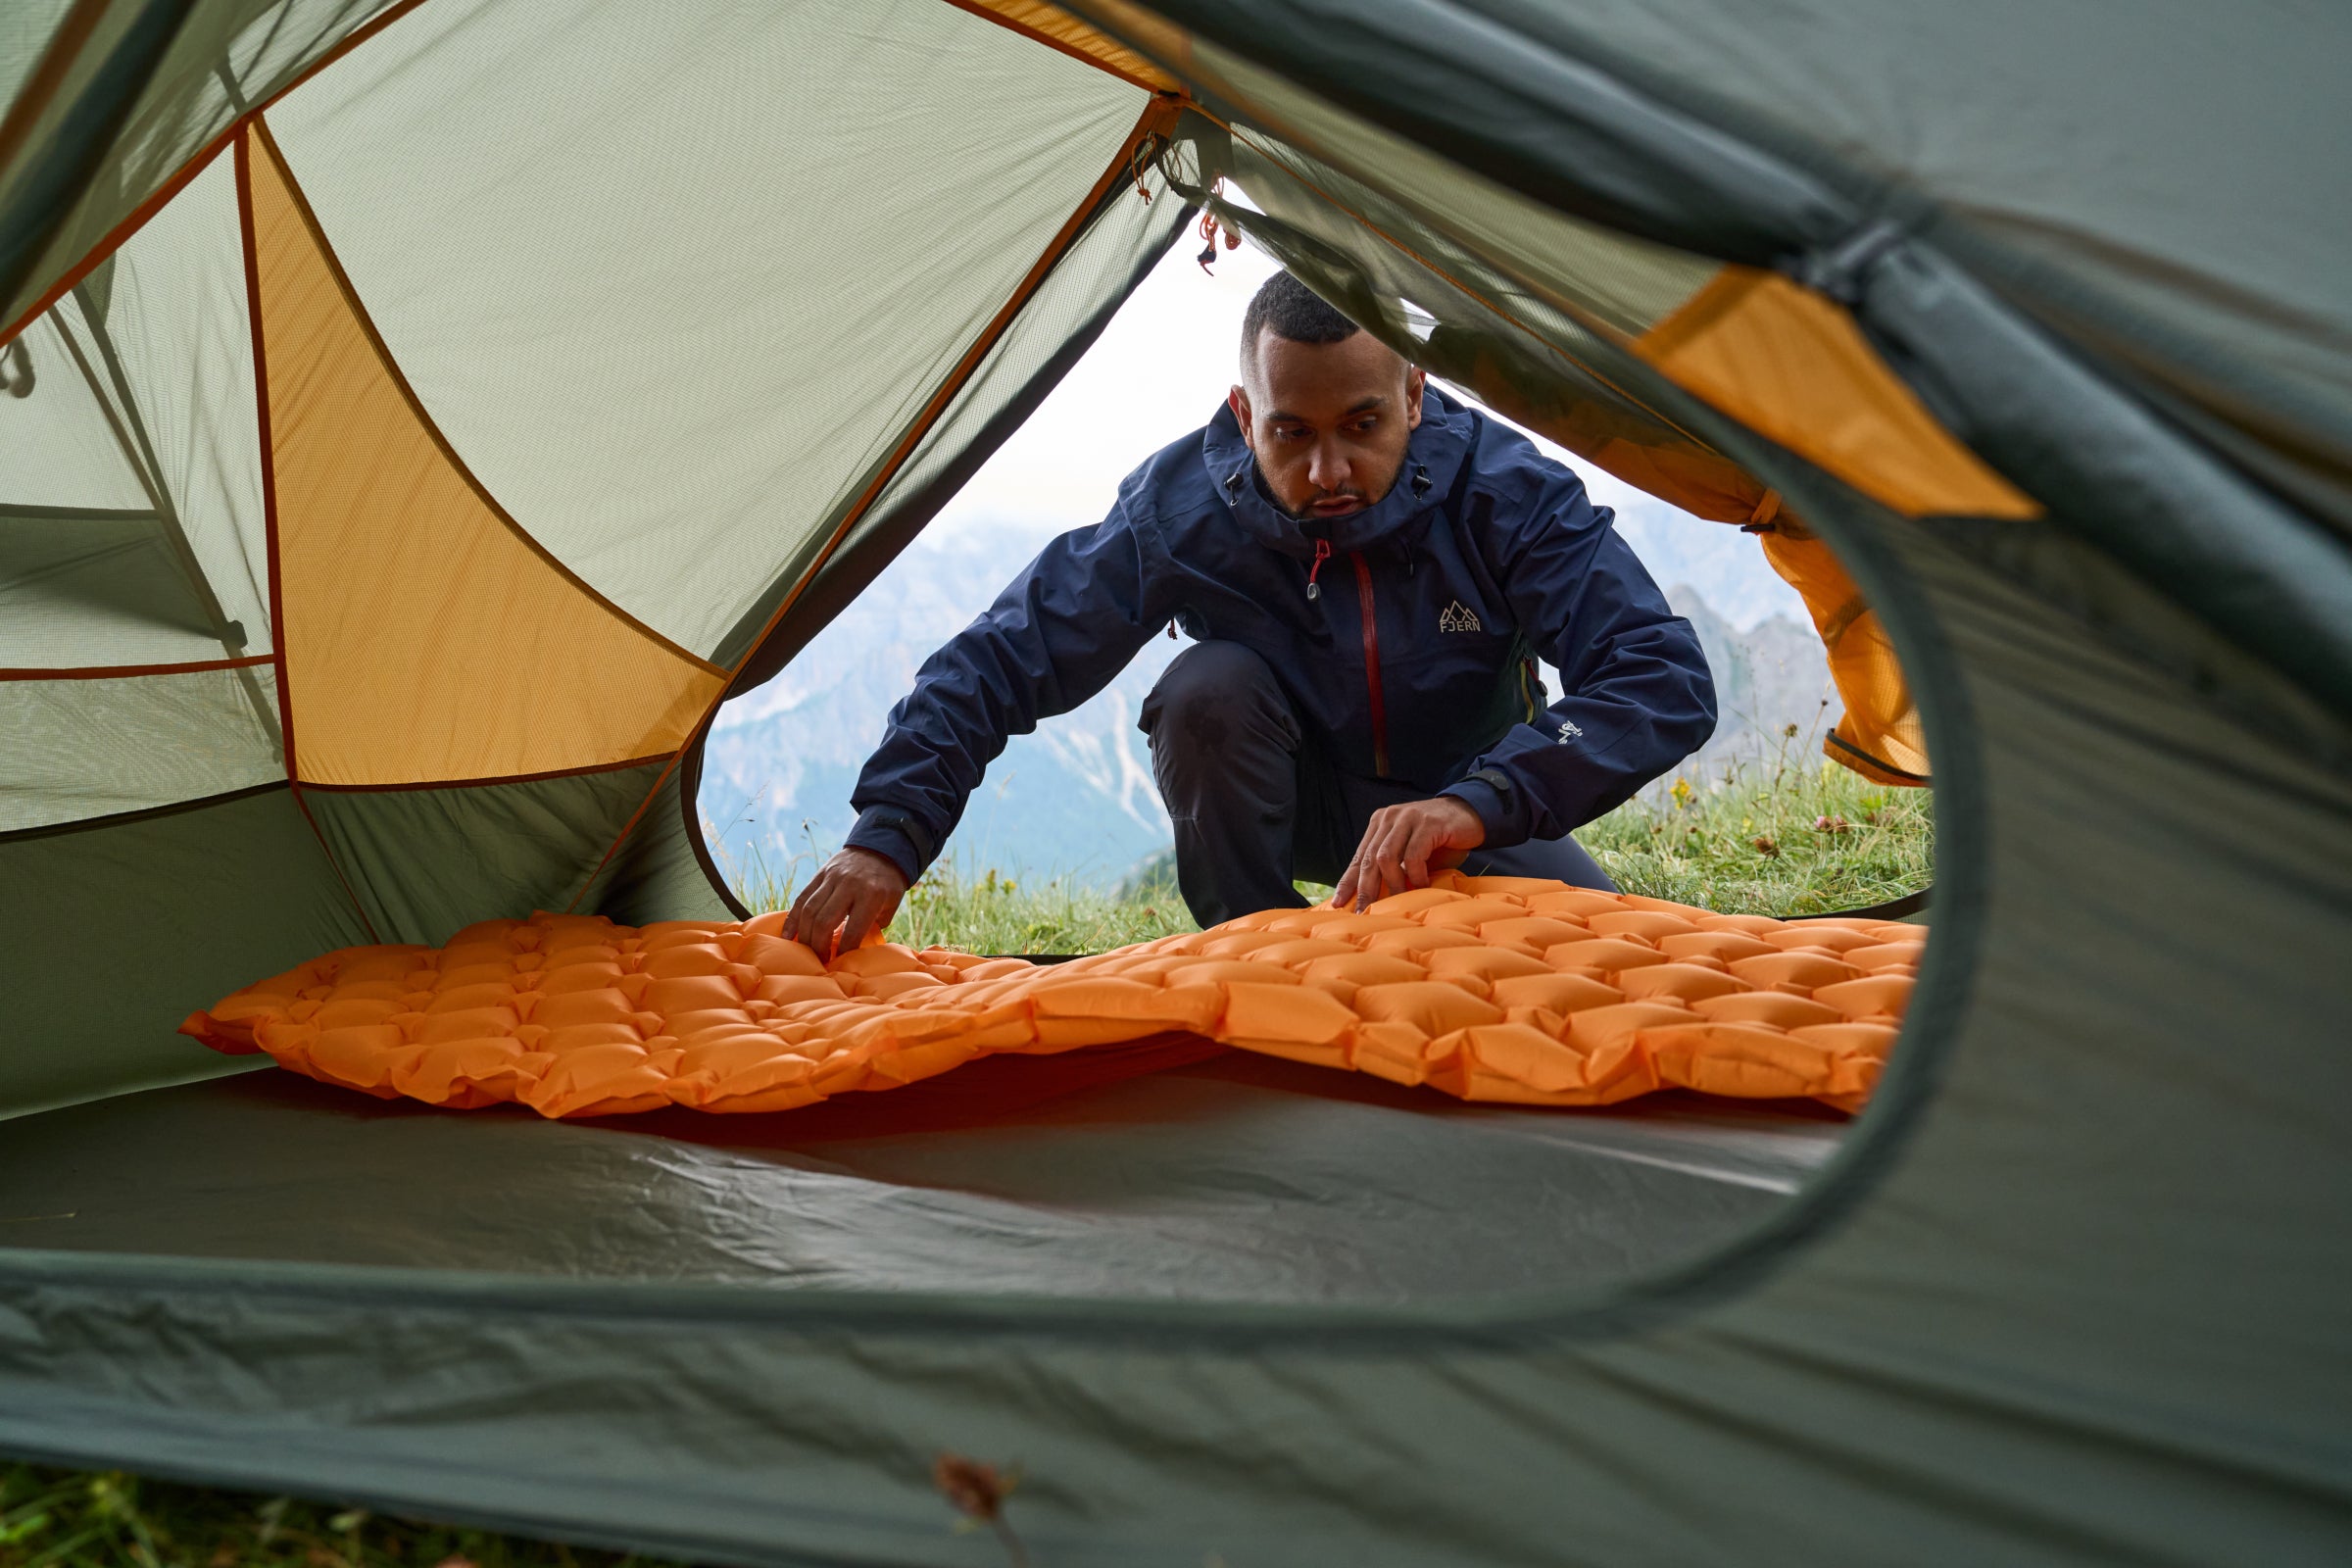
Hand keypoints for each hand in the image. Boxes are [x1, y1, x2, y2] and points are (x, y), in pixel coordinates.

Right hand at [782, 847, 908, 959]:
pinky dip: (792, 920)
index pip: (853, 929)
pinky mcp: (819, 875)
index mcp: (871, 894)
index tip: (840, 964)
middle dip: (818, 947)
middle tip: (820, 962)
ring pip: (809, 910)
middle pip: (824, 921)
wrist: (880, 847)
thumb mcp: (892, 902)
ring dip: (805, 936)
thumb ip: (876, 924)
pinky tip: (787, 937)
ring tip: (806, 954)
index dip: (844, 950)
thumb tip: (858, 948)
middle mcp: (849, 885)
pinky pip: (801, 899)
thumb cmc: (887, 882)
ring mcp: (831, 878)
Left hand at [1331, 796, 1486, 911]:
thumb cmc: (1439, 840)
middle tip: (1364, 912)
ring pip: (1387, 857)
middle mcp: (1389, 817)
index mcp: (1379, 823)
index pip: (1359, 856)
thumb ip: (1394, 868)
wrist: (1471, 815)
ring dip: (1393, 884)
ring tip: (1399, 901)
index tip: (1338, 903)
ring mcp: (1407, 818)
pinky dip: (1416, 875)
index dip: (1348, 881)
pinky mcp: (1427, 823)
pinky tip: (1423, 886)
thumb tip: (1374, 899)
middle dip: (1365, 889)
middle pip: (1369, 858)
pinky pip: (1413, 856)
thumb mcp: (1410, 853)